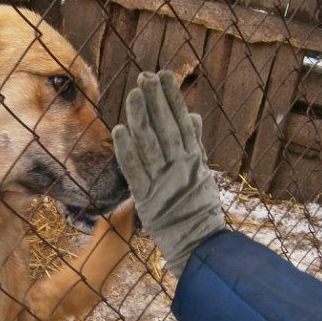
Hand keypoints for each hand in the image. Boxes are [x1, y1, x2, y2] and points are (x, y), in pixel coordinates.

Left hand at [112, 70, 225, 276]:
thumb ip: (196, 143)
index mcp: (194, 158)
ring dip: (140, 117)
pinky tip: (119, 130)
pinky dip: (127, 150)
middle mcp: (180, 165)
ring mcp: (164, 180)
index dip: (172, 98)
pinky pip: (135, 170)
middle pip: (166, 127)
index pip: (182, 121)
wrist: (199, 243)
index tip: (163, 76)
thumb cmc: (199, 209)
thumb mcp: (202, 173)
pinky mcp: (148, 197)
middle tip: (146, 76)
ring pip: (150, 143)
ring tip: (133, 94)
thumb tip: (193, 115)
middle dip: (155, 100)